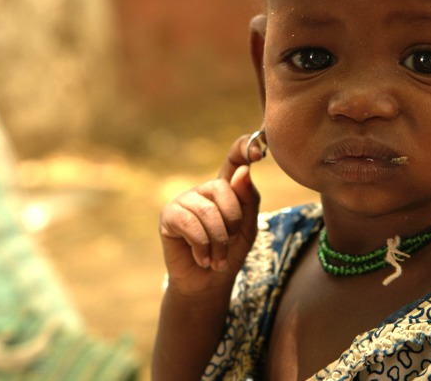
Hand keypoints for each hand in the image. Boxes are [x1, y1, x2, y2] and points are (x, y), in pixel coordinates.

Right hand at [159, 134, 262, 294]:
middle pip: (224, 190)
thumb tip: (243, 172)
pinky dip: (202, 245)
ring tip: (217, 258)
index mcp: (226, 187)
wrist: (208, 283)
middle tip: (229, 244)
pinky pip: (190, 223)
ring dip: (218, 242)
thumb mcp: (247, 228)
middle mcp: (204, 189)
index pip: (235, 158)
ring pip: (208, 212)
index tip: (260, 151)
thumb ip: (248, 199)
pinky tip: (203, 258)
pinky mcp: (169, 215)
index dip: (246, 148)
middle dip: (232, 223)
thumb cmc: (230, 253)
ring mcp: (185, 200)